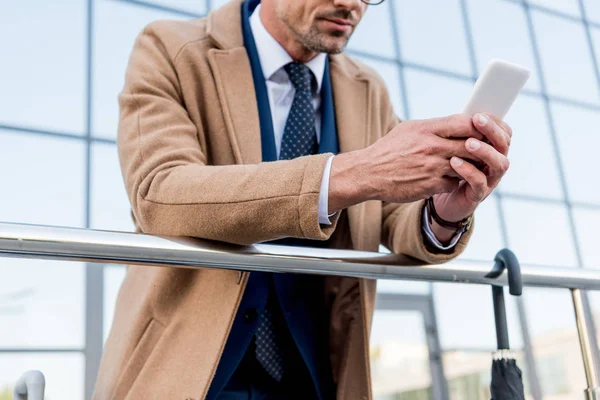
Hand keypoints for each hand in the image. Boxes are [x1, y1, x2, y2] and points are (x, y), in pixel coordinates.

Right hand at [328, 114, 483, 211]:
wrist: (367, 174)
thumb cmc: (388, 150)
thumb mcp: (408, 130)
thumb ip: (433, 127)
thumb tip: (457, 122)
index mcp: (427, 129)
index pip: (465, 122)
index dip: (480, 124)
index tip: (485, 127)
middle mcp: (432, 147)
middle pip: (472, 144)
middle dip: (482, 147)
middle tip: (487, 149)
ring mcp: (433, 167)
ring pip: (467, 165)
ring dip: (472, 166)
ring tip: (474, 165)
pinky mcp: (431, 185)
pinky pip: (455, 182)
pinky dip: (457, 181)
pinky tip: (453, 179)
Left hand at [432, 113, 511, 228]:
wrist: (441, 198)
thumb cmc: (450, 168)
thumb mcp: (454, 146)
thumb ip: (461, 133)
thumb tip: (463, 112)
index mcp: (492, 148)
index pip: (504, 132)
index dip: (495, 122)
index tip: (479, 113)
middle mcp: (495, 163)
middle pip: (504, 145)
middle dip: (492, 131)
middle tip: (477, 120)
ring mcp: (489, 180)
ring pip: (499, 164)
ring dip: (485, 151)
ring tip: (468, 143)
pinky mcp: (477, 194)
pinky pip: (479, 182)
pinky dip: (469, 171)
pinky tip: (455, 162)